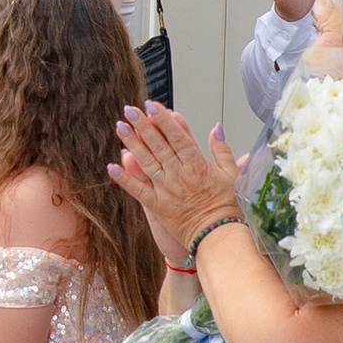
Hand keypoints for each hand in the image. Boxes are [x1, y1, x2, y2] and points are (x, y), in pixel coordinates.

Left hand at [112, 103, 242, 266]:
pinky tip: (111, 166)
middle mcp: (179, 175)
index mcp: (197, 165)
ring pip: (146, 162)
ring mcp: (166, 190)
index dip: (163, 120)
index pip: (177, 137)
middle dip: (143, 126)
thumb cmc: (227, 207)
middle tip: (130, 110)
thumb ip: (222, 150)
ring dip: (131, 144)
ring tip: (120, 127)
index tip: (152, 105)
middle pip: (158, 145)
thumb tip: (216, 127)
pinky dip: (124, 179)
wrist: (219, 236)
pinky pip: (137, 190)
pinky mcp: (157, 206)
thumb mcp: (231, 175)